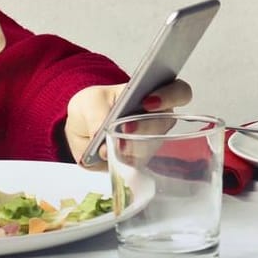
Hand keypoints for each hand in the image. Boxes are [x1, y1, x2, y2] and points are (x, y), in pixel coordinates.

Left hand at [63, 78, 193, 168]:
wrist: (79, 127)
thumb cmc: (93, 105)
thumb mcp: (90, 101)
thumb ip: (98, 116)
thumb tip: (104, 143)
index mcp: (153, 93)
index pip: (178, 92)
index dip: (171, 96)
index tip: (148, 102)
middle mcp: (157, 118)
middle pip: (167, 123)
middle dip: (147, 127)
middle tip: (127, 128)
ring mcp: (150, 141)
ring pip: (152, 147)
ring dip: (134, 147)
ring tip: (115, 146)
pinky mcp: (137, 161)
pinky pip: (137, 165)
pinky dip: (122, 162)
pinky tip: (109, 157)